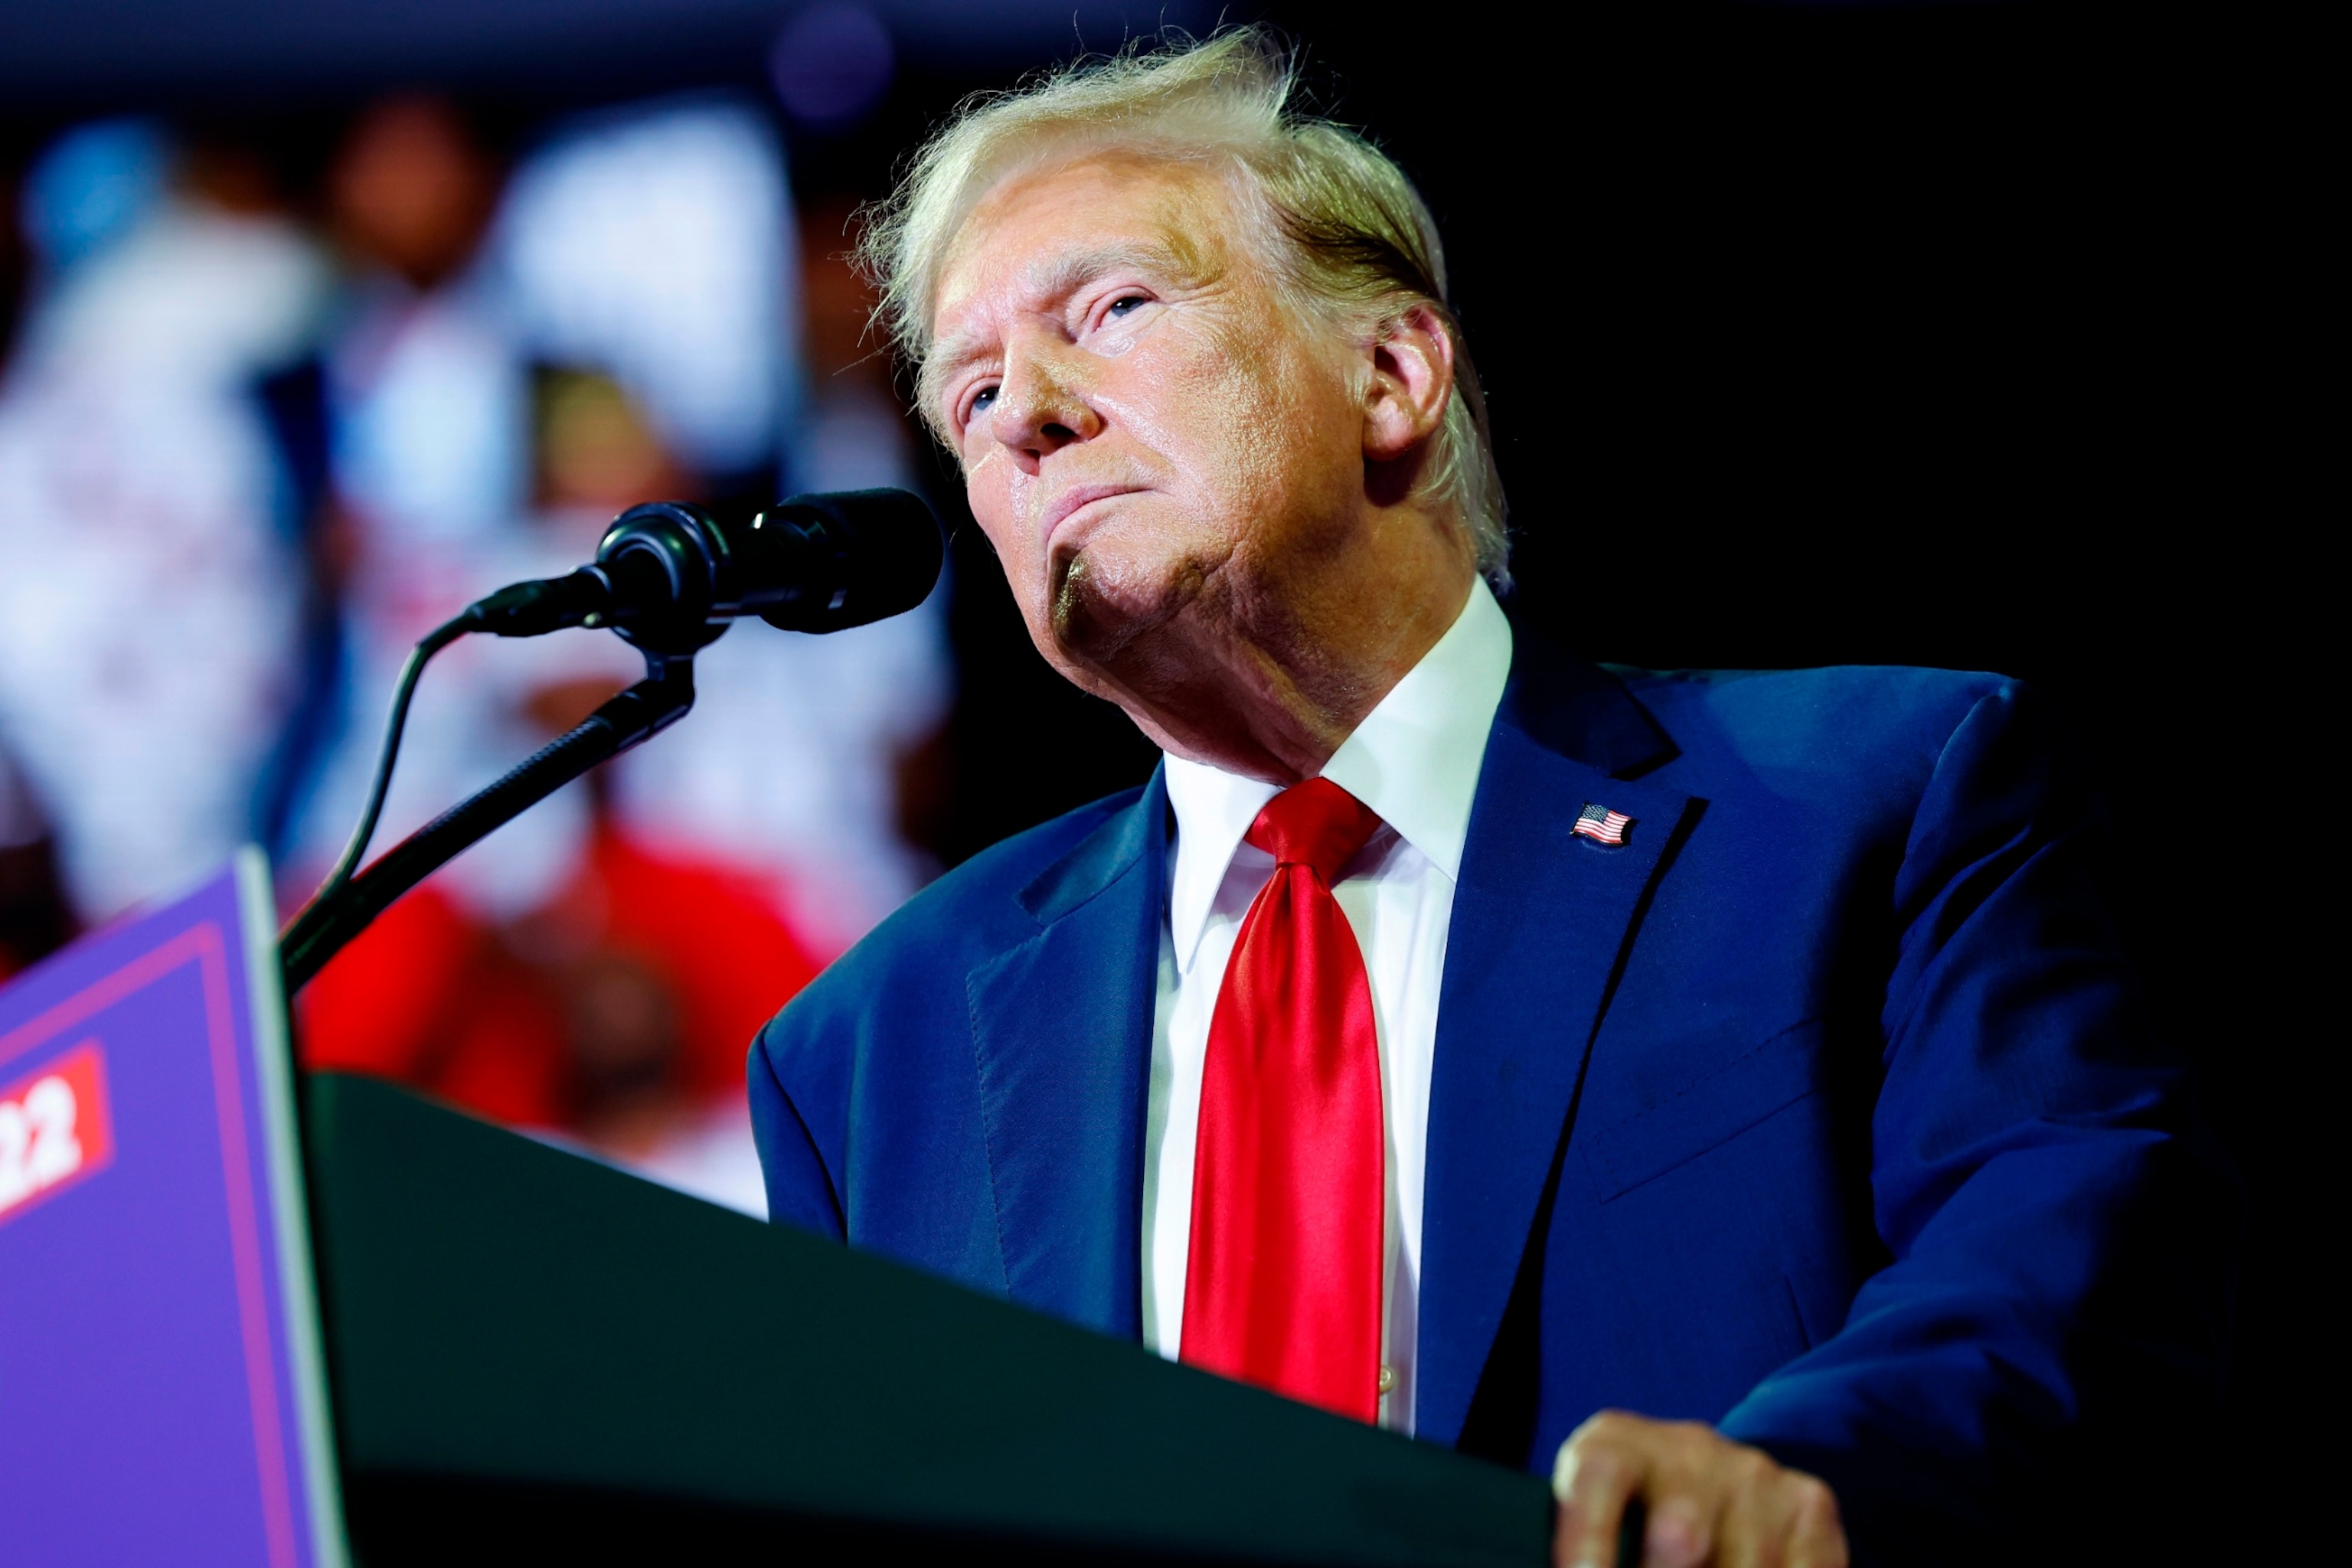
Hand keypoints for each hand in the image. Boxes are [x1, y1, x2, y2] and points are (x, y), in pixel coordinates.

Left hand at [1551, 1411, 1846, 1567]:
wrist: (1707, 1484)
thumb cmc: (1630, 1521)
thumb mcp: (1594, 1522)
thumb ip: (1591, 1551)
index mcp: (1614, 1444)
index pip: (1599, 1475)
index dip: (1587, 1535)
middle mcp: (1687, 1448)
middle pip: (1681, 1534)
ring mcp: (1752, 1473)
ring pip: (1746, 1567)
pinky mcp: (1807, 1503)